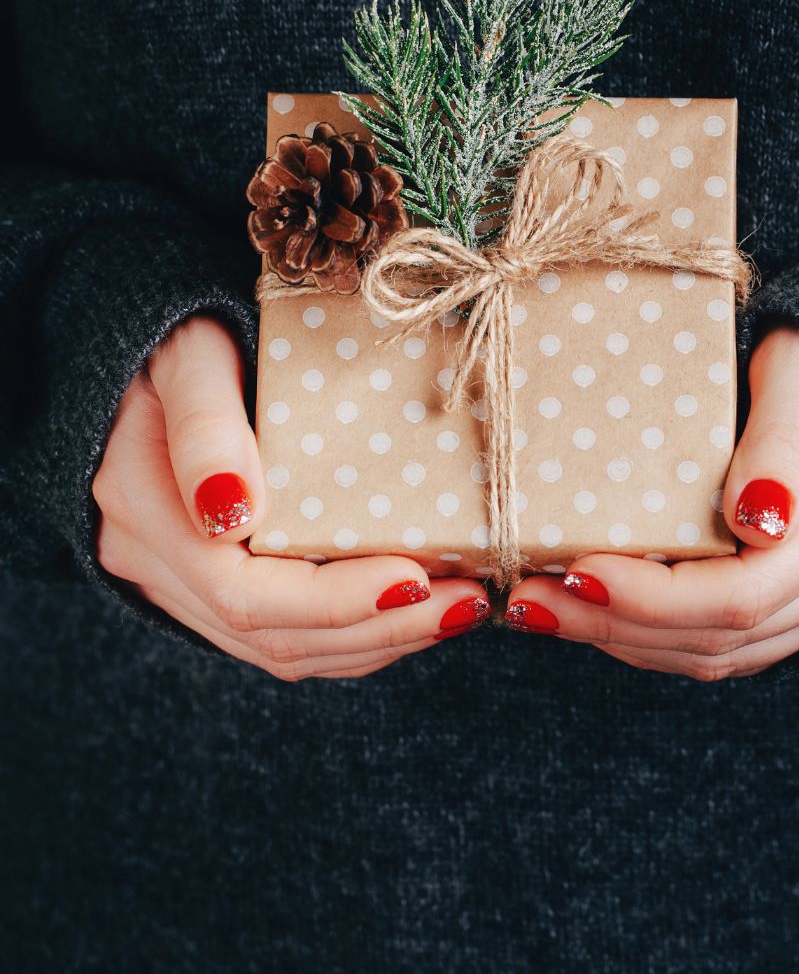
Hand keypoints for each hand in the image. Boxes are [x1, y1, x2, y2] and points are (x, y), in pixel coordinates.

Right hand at [93, 315, 489, 679]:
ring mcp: (178, 585)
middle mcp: (155, 563)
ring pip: (283, 650)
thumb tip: (232, 511)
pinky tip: (412, 608)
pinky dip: (355, 633)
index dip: (333, 601)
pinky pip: (284, 636)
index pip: (243, 596)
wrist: (147, 341)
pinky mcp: (210, 588)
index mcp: (145, 509)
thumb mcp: (191, 357)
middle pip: (272, 637)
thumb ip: (205, 426)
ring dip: (377, 640)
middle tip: (465, 602)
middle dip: (378, 628)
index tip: (415, 579)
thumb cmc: (178, 335)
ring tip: (457, 609)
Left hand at [503, 326, 798, 677]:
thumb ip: (784, 431)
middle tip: (526, 600)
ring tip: (541, 608)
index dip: (652, 598)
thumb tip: (754, 518)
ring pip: (725, 655)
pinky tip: (597, 613)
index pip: (743, 592)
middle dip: (614, 625)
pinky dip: (657, 639)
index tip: (574, 569)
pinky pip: (733, 648)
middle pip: (723, 636)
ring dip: (625, 641)